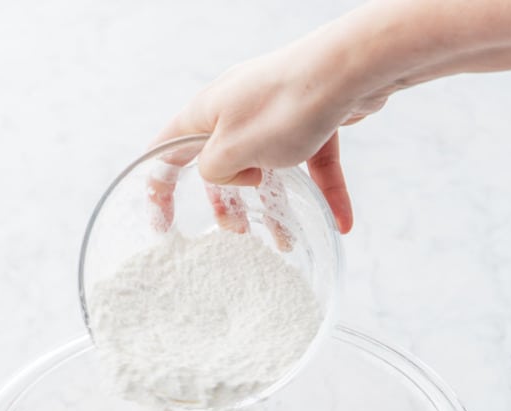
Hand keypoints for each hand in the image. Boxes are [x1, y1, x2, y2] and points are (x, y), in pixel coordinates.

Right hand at [153, 40, 364, 233]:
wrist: (349, 71)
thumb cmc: (283, 108)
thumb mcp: (233, 149)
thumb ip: (214, 170)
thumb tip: (223, 176)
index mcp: (207, 113)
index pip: (168, 151)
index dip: (160, 188)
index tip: (164, 225)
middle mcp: (237, 110)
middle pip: (222, 164)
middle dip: (228, 203)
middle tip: (238, 231)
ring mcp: (274, 113)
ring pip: (269, 168)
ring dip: (278, 206)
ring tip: (287, 240)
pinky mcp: (310, 118)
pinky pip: (312, 163)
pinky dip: (324, 191)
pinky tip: (342, 221)